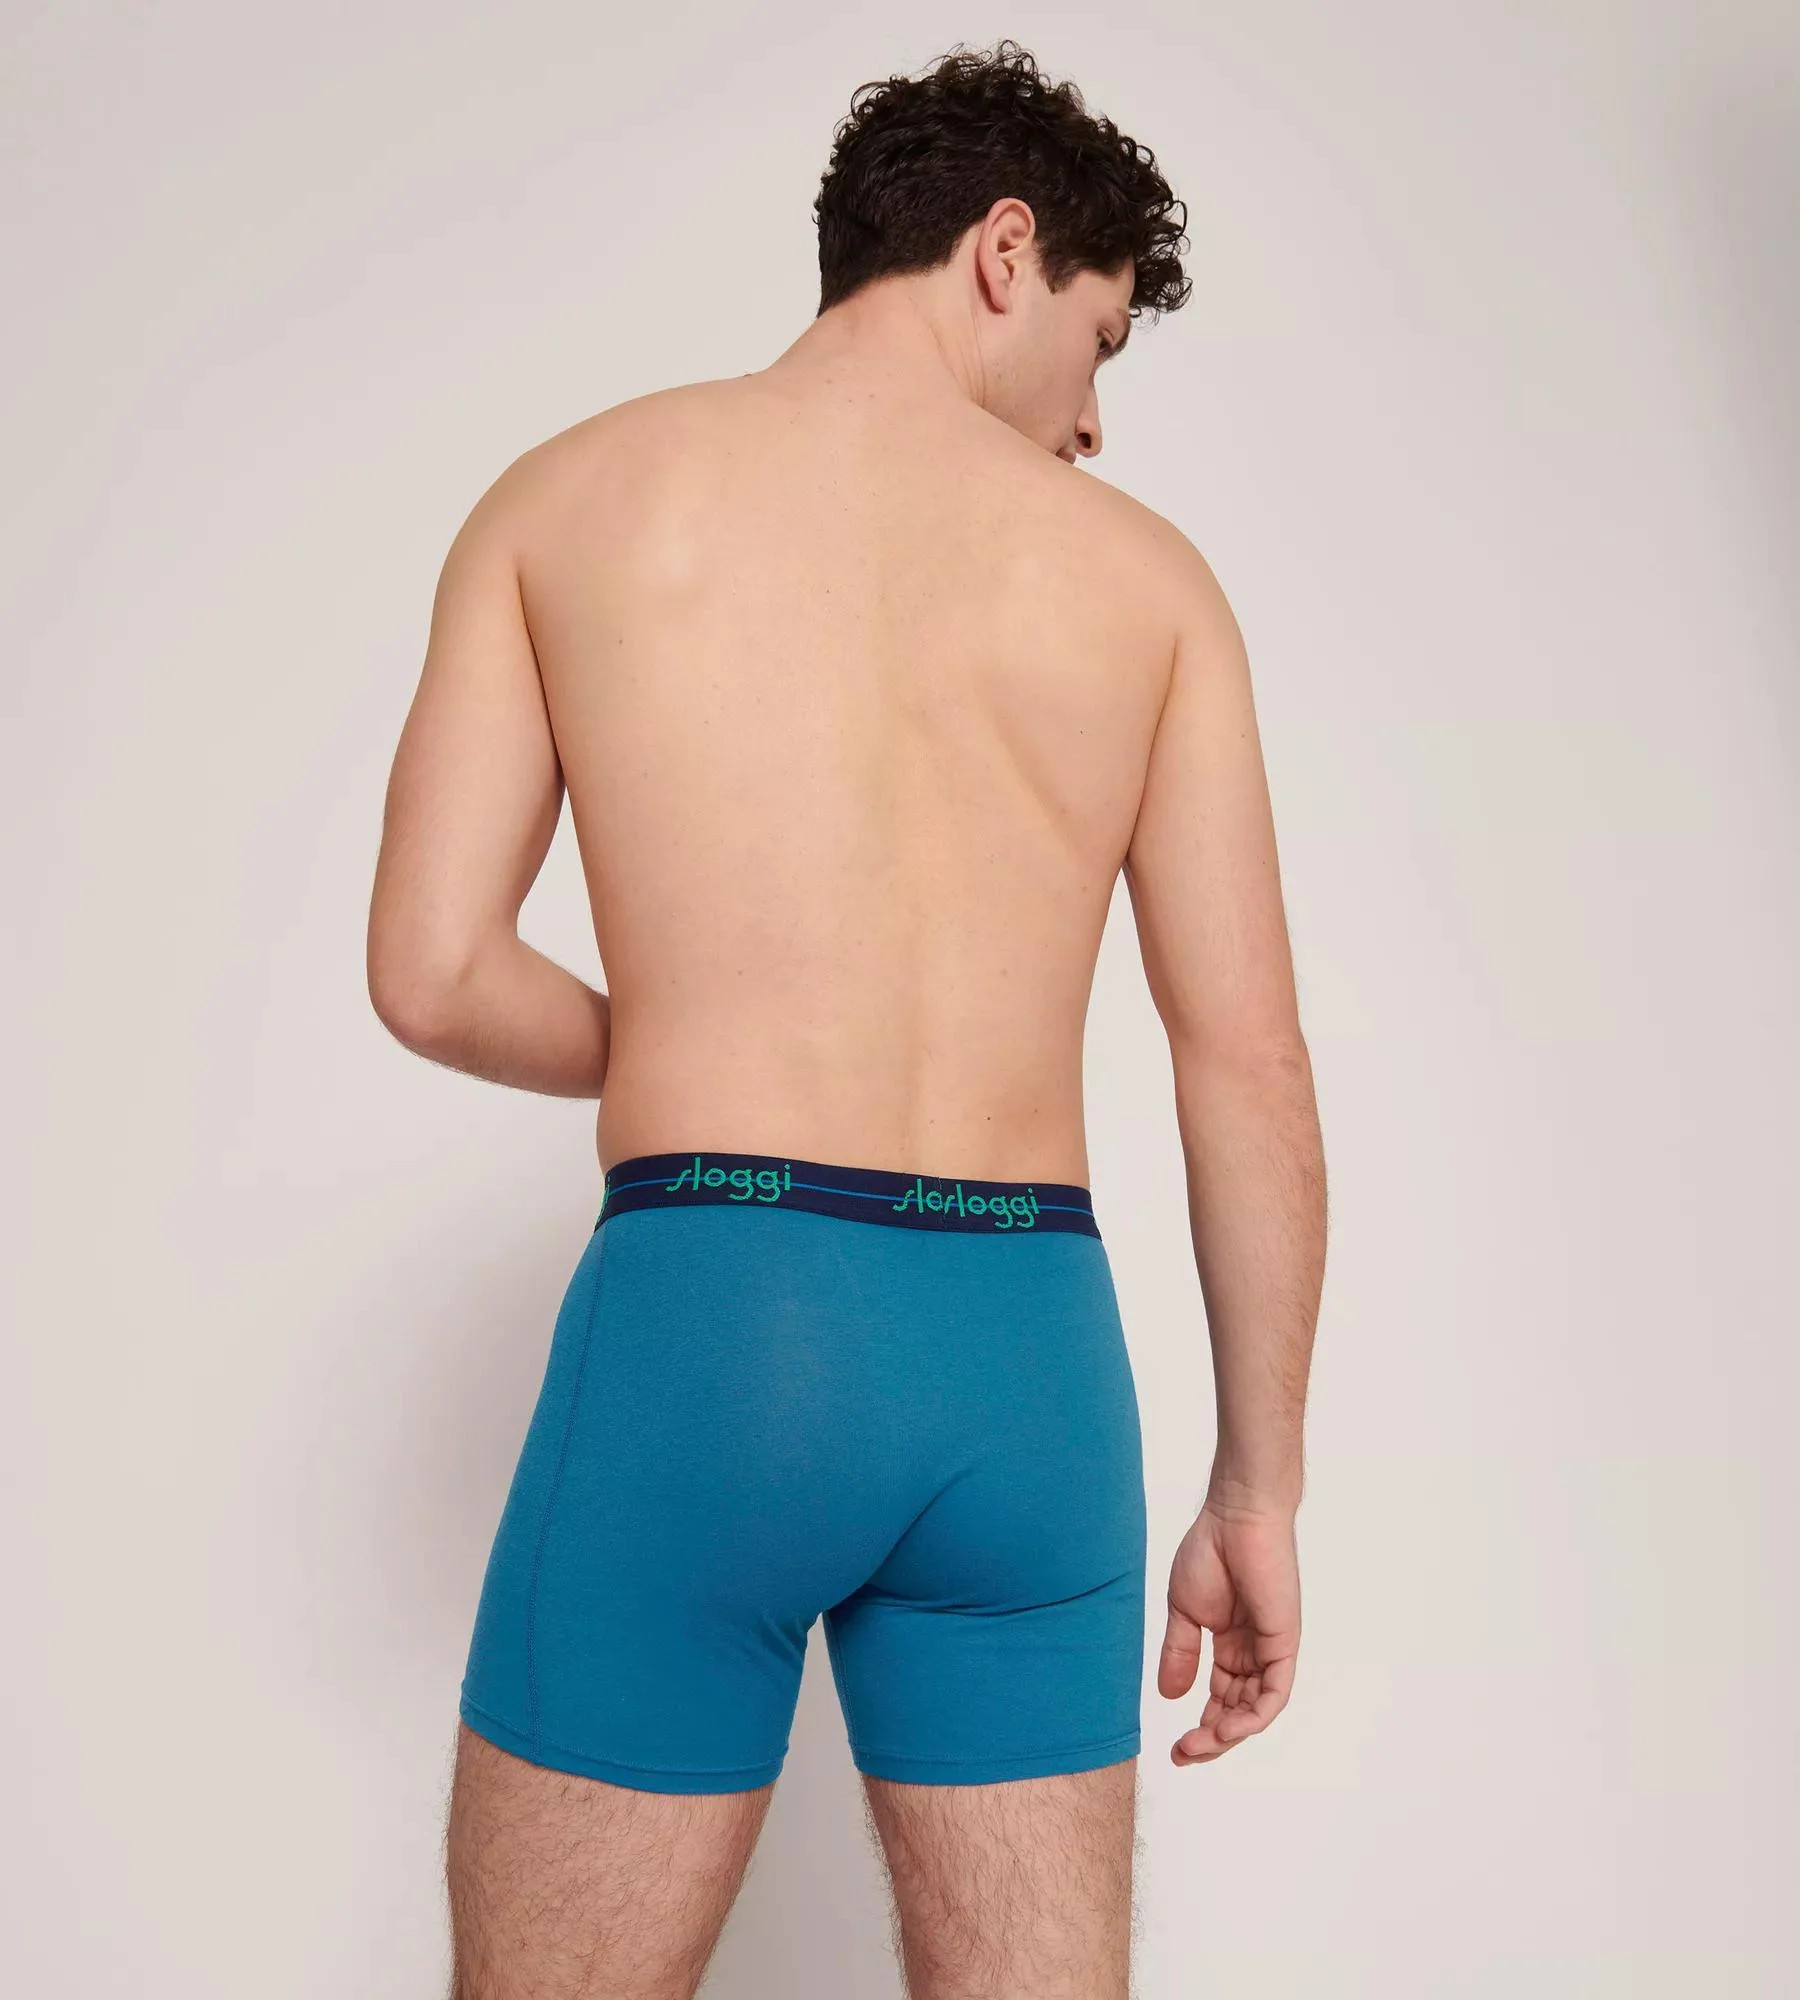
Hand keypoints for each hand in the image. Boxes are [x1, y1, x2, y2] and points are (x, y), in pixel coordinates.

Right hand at [1158, 1497, 1299, 1765]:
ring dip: (1228, 1734)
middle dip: (1211, 1739)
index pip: (1220, 1698)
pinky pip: (1273, 1694)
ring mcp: (1270, 1649)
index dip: (1201, 1727)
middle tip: (1184, 1754)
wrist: (1235, 1517)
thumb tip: (1170, 1696)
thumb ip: (1180, 1652)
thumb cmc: (1210, 1551)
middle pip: (1237, 1711)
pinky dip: (1252, 1716)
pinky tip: (1226, 1728)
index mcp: (1230, 1644)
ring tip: (1199, 1745)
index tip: (1175, 1748)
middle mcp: (1253, 1653)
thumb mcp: (1185, 1611)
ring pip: (1255, 1710)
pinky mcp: (1283, 1643)